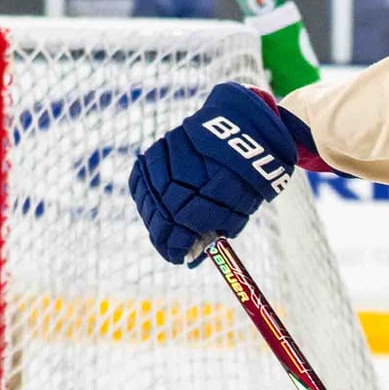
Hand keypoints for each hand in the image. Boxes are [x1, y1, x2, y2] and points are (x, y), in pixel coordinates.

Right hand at [130, 81, 298, 264]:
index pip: (188, 224)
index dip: (179, 246)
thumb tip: (192, 256)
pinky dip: (143, 195)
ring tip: (160, 232)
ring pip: (150, 195)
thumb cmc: (246, 177)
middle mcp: (194, 169)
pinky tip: (149, 209)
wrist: (243, 130)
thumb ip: (218, 230)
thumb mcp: (241, 207)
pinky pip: (142, 176)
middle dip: (164, 237)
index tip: (179, 258)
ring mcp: (174, 156)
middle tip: (168, 251)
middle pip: (165, 212)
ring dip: (152, 219)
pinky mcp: (162, 146)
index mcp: (221, 187)